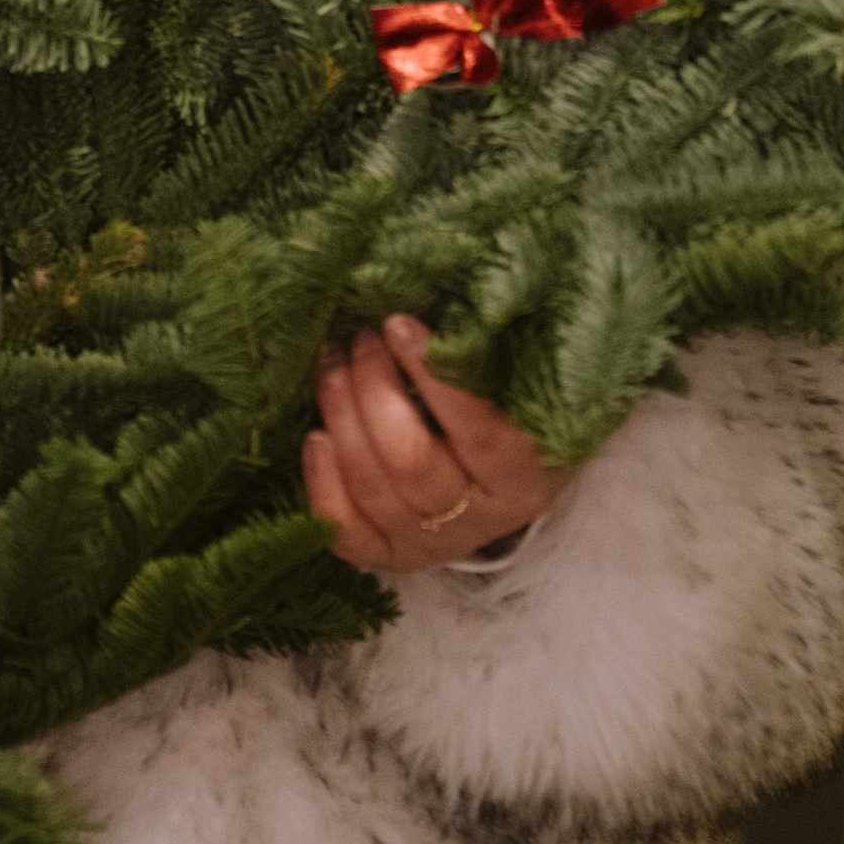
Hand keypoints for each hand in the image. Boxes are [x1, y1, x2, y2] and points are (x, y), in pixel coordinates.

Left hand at [302, 316, 566, 574]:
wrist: (509, 475)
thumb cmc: (510, 406)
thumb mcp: (516, 378)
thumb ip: (486, 348)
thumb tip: (428, 287)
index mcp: (526, 472)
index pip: (475, 429)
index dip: (429, 375)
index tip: (396, 323)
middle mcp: (481, 518)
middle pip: (410, 462)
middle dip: (371, 391)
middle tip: (358, 339)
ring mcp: (434, 544)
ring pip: (373, 490)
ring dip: (341, 419)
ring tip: (332, 367)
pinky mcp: (392, 556)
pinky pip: (346, 531)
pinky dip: (323, 483)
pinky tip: (316, 437)